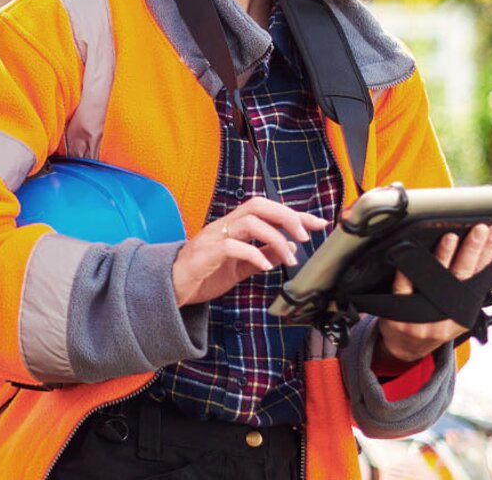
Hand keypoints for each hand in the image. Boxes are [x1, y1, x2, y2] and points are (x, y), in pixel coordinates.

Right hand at [172, 197, 328, 306]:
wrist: (172, 286)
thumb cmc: (205, 273)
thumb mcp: (241, 265)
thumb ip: (263, 254)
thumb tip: (291, 249)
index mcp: (235, 225)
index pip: (268, 210)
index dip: (295, 214)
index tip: (318, 223)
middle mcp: (226, 224)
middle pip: (259, 205)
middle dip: (286, 216)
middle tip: (306, 235)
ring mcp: (215, 236)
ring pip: (249, 221)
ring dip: (275, 237)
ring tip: (290, 257)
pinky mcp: (207, 253)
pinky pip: (233, 246)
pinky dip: (254, 254)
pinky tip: (265, 267)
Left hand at [376, 223, 491, 364]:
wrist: (405, 348)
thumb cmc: (431, 324)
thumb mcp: (455, 312)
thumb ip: (464, 289)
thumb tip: (480, 255)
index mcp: (464, 311)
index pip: (480, 276)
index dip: (488, 253)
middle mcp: (446, 315)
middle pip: (463, 276)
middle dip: (473, 249)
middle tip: (479, 229)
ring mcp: (423, 316)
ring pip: (435, 280)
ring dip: (444, 256)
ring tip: (451, 237)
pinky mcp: (400, 315)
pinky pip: (403, 289)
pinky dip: (406, 273)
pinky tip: (410, 256)